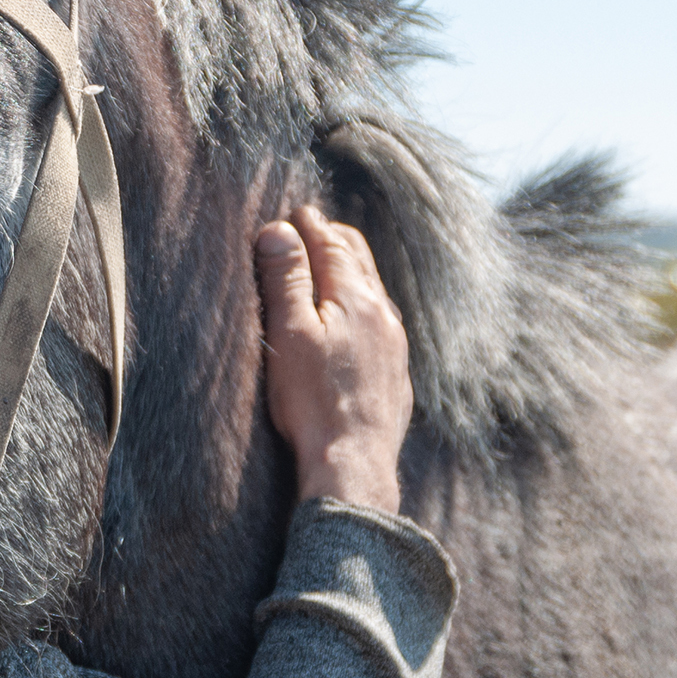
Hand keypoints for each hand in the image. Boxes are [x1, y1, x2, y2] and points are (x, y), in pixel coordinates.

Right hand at [255, 204, 413, 510]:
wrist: (354, 465)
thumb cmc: (314, 401)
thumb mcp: (289, 334)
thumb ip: (286, 279)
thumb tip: (280, 230)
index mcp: (356, 298)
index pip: (332, 245)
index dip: (311, 225)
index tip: (297, 212)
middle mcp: (383, 315)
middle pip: (360, 261)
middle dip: (335, 240)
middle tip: (314, 228)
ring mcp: (395, 346)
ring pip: (374, 292)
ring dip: (352, 273)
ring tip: (333, 268)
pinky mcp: (397, 375)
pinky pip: (382, 325)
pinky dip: (364, 307)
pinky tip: (357, 323)